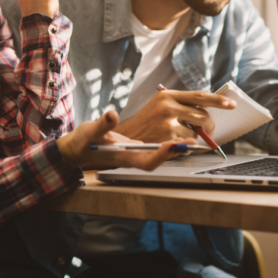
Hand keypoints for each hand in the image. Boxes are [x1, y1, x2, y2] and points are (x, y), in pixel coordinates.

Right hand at [56, 110, 192, 170]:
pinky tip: (183, 131)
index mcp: (123, 157)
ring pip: (163, 154)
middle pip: (160, 159)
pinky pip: (161, 148)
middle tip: (195, 140)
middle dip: (177, 151)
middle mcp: (133, 158)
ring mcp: (138, 154)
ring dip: (180, 146)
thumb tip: (111, 115)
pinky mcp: (140, 149)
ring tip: (197, 135)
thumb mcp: (91, 131)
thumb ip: (103, 125)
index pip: (146, 161)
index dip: (161, 155)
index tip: (174, 144)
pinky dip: (173, 141)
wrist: (81, 148)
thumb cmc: (84, 141)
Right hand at [114, 89, 235, 142]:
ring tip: (178, 136)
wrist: (126, 136)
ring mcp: (168, 121)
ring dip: (195, 136)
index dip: (218, 100)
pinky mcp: (168, 136)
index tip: (231, 104)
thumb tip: (208, 109)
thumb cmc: (147, 123)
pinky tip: (172, 142)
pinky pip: (189, 141)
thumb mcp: (160, 106)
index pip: (199, 96)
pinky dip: (186, 144)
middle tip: (207, 131)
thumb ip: (182, 105)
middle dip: (208, 125)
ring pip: (197, 129)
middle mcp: (168, 105)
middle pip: (203, 115)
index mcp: (167, 95)